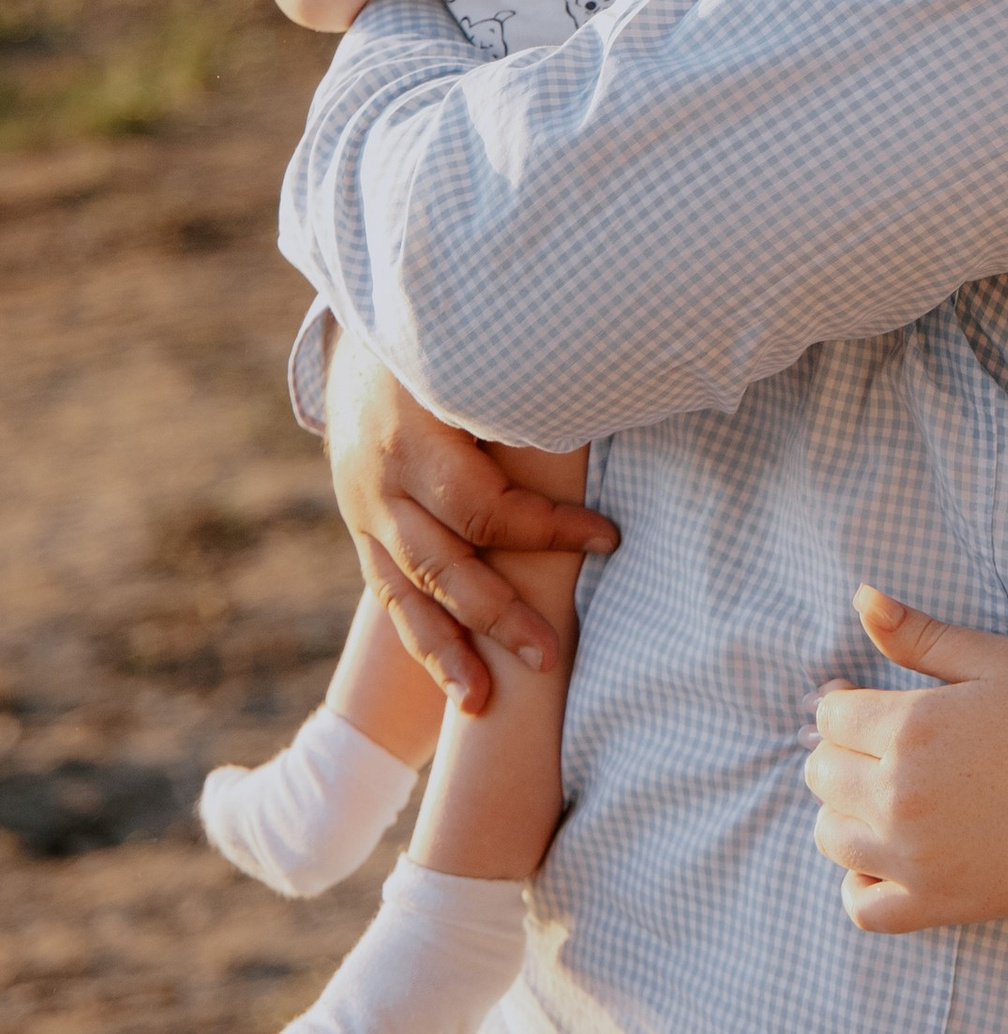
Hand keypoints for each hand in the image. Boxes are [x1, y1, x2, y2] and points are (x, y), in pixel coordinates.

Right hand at [325, 332, 618, 711]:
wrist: (364, 332)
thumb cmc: (450, 342)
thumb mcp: (480, 356)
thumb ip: (528, 393)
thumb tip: (618, 403)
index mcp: (414, 434)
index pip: (483, 506)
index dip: (547, 530)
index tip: (610, 538)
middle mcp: (381, 479)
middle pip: (440, 563)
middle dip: (495, 615)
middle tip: (549, 657)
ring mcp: (363, 507)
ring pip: (404, 592)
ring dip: (446, 650)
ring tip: (481, 702)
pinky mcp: (361, 526)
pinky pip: (389, 592)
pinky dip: (423, 638)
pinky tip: (456, 681)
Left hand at [805, 590, 1007, 934]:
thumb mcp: (1000, 660)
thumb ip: (923, 634)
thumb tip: (862, 597)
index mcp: (909, 728)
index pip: (829, 716)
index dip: (844, 704)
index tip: (868, 704)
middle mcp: (896, 796)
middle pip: (821, 772)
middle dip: (843, 752)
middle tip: (885, 748)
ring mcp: (910, 856)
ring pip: (829, 835)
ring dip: (845, 812)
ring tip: (887, 798)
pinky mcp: (932, 902)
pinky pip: (860, 905)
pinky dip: (861, 882)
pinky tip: (888, 858)